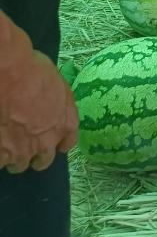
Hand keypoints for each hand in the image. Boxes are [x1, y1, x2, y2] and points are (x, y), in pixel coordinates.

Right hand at [0, 51, 78, 172]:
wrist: (9, 75)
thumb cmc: (34, 72)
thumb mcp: (59, 84)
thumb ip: (59, 104)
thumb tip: (53, 109)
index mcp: (65, 124)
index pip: (68, 143)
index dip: (59, 142)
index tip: (53, 142)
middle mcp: (46, 143)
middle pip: (43, 161)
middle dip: (35, 155)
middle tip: (24, 145)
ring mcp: (22, 152)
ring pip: (19, 164)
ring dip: (14, 156)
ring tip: (6, 144)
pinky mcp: (2, 154)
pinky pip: (0, 162)